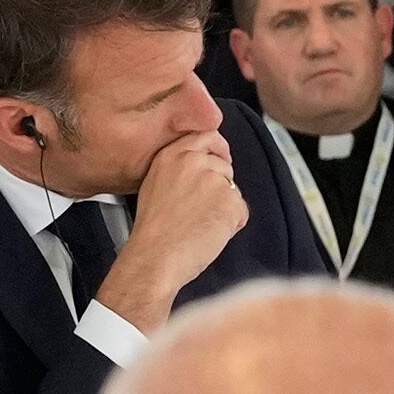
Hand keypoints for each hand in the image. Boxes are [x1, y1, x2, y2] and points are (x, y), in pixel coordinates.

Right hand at [100, 124, 247, 331]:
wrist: (154, 258)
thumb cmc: (153, 231)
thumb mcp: (156, 184)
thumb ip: (179, 169)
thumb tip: (205, 166)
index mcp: (171, 155)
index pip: (207, 135)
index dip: (217, 149)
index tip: (220, 159)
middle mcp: (194, 161)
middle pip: (224, 165)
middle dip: (220, 186)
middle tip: (200, 209)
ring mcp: (214, 179)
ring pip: (233, 189)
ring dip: (224, 207)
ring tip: (199, 224)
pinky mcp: (231, 201)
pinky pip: (241, 211)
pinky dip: (231, 225)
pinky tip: (208, 233)